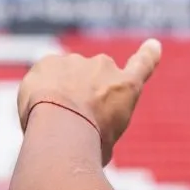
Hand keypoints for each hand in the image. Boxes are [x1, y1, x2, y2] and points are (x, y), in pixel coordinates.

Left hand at [17, 39, 161, 163]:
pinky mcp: (47, 62)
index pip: (143, 64)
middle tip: (74, 119)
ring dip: (61, 90)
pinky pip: (43, 74)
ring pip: (67, 75)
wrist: (63, 128)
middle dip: (86, 90)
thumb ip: (101, 129)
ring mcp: (75, 61)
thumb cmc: (90, 145)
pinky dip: (39, 88)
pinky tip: (36, 108)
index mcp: (127, 87)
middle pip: (95, 75)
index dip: (148, 54)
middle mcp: (104, 66)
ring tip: (53, 119)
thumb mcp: (107, 144)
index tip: (153, 45)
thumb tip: (86, 136)